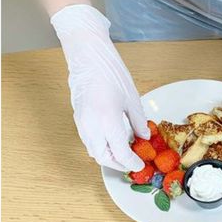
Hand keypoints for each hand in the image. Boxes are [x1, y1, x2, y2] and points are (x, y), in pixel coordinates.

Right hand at [51, 5, 149, 170]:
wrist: (88, 56)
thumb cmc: (111, 72)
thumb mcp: (132, 98)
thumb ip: (138, 121)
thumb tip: (145, 136)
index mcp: (108, 120)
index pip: (120, 153)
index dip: (131, 162)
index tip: (141, 164)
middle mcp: (91, 126)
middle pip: (103, 157)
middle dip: (118, 164)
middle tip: (132, 162)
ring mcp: (81, 122)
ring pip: (93, 150)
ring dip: (108, 156)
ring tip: (123, 153)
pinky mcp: (77, 118)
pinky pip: (88, 140)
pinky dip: (99, 146)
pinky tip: (111, 141)